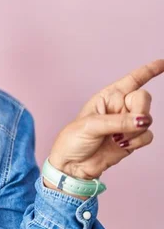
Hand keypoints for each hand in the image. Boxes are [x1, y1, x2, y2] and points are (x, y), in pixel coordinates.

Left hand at [48, 59, 163, 182]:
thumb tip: (144, 120)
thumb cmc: (74, 140)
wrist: (73, 165)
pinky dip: (137, 141)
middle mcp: (119, 107)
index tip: (163, 62)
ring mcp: (127, 124)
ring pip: (148, 119)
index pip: (132, 80)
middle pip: (143, 98)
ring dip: (135, 130)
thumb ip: (118, 122)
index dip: (148, 71)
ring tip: (116, 138)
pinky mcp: (132, 139)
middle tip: (128, 122)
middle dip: (140, 110)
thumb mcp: (90, 126)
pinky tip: (121, 145)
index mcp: (107, 97)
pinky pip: (147, 136)